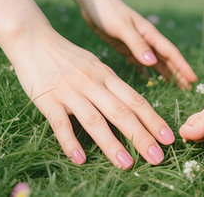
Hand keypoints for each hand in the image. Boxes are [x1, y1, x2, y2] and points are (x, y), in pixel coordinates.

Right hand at [7, 25, 175, 167]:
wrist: (35, 39)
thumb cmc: (66, 55)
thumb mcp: (94, 64)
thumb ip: (109, 83)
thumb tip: (129, 103)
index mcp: (105, 75)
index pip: (135, 99)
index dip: (153, 119)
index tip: (168, 137)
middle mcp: (92, 83)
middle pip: (121, 111)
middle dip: (142, 136)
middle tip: (158, 158)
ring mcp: (71, 91)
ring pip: (95, 120)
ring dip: (112, 144)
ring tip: (127, 164)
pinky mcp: (49, 100)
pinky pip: (61, 123)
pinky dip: (71, 142)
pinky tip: (80, 158)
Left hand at [78, 0, 196, 88]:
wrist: (93, 2)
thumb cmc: (108, 11)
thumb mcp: (121, 27)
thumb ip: (136, 44)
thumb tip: (153, 62)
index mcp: (149, 33)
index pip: (170, 52)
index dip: (182, 66)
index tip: (194, 79)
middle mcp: (146, 39)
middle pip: (166, 59)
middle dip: (178, 73)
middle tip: (190, 89)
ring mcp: (136, 43)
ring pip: (155, 62)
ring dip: (165, 73)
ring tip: (176, 88)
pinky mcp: (125, 46)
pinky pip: (140, 62)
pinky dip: (147, 72)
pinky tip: (150, 80)